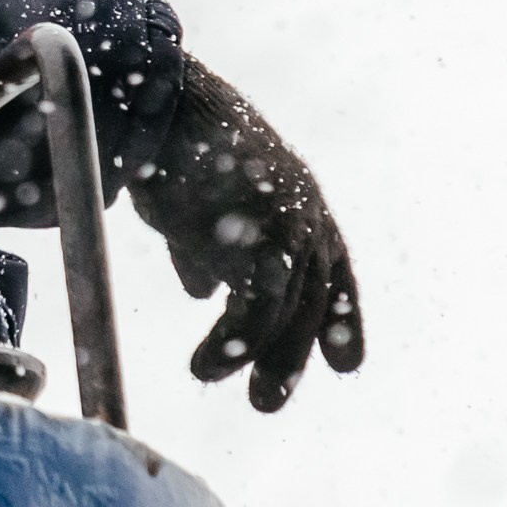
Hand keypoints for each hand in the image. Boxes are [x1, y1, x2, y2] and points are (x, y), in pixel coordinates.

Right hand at [130, 55, 363, 412]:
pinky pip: (257, 311)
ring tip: (210, 381)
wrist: (160, 103)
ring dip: (259, 357)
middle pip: (313, 299)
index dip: (340, 319)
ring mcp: (288, 228)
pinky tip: (203, 367)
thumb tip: (199, 289)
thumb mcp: (195, 199)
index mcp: (299, 199)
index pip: (334, 268)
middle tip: (264, 402)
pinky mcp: (260, 243)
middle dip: (292, 354)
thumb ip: (205, 246)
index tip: (345, 365)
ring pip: (287, 311)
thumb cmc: (171, 142)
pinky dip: (231, 346)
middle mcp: (305, 214)